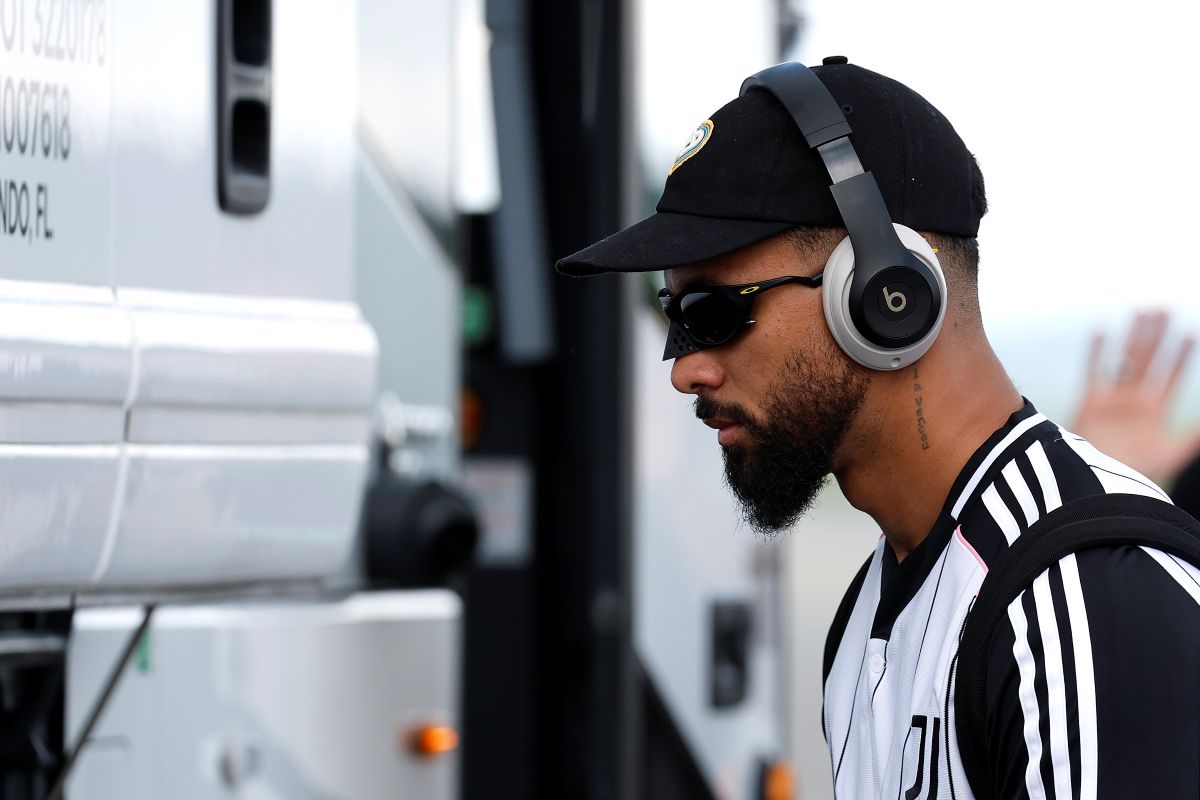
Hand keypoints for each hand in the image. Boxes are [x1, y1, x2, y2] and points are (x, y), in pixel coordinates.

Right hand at [1072, 310, 1199, 482]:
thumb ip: (1192, 438)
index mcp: (1155, 410)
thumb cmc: (1133, 472)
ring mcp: (1112, 398)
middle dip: (1157, 335)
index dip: (1181, 354)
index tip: (1190, 333)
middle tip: (1164, 309)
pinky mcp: (1090, 400)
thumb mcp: (1169, 453)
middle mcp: (1135, 399)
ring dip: (1134, 335)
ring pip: (1124, 359)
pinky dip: (1096, 350)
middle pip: (1149, 359)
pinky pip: (1093, 369)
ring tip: (1144, 311)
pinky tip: (1102, 329)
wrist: (1094, 484)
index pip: (1171, 375)